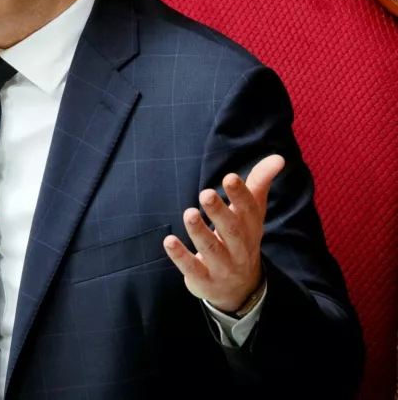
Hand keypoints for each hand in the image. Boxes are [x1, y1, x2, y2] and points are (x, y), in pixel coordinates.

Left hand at [163, 154, 283, 312]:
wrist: (240, 290)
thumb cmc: (242, 239)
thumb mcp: (252, 214)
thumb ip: (259, 184)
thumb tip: (278, 157)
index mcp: (251, 229)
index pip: (250, 211)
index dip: (241, 195)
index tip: (229, 177)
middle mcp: (240, 248)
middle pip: (232, 230)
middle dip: (219, 212)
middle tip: (205, 193)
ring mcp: (223, 266)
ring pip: (211, 249)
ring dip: (199, 231)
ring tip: (188, 213)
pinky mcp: (204, 280)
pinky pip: (192, 268)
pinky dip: (180, 256)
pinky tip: (168, 241)